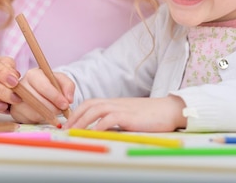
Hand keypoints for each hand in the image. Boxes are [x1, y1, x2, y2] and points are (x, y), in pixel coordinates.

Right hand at [9, 68, 73, 123]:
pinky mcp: (15, 111)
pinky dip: (41, 119)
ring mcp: (15, 99)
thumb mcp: (61, 81)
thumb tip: (69, 99)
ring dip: (48, 115)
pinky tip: (45, 114)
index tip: (65, 104)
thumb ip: (68, 86)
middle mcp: (21, 85)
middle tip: (61, 110)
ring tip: (54, 111)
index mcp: (33, 74)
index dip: (55, 97)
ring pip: (34, 112)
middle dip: (53, 108)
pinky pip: (30, 119)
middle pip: (38, 101)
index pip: (43, 86)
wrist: (40, 93)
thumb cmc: (50, 85)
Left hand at [63, 95, 187, 131]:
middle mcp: (115, 103)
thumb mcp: (130, 117)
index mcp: (114, 103)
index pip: (90, 104)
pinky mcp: (129, 116)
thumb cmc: (151, 116)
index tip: (68, 124)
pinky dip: (99, 125)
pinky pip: (110, 118)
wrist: (170, 110)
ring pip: (96, 110)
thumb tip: (102, 131)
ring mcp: (122, 108)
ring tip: (74, 131)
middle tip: (66, 129)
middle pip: (89, 105)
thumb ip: (116, 121)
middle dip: (75, 117)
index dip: (77, 112)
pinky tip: (93, 132)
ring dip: (82, 120)